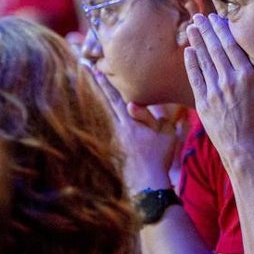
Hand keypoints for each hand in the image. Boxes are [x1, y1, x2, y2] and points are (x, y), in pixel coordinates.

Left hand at [88, 64, 180, 192]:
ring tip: (99, 85)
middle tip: (88, 69)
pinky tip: (116, 115)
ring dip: (106, 100)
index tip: (96, 69)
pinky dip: (114, 118)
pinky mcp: (118, 147)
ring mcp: (117, 138)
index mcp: (130, 122)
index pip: (117, 97)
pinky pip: (116, 127)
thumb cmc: (159, 157)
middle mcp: (119, 128)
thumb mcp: (165, 133)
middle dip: (100, 85)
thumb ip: (151, 116)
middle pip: (108, 102)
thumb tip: (134, 104)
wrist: (147, 183)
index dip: (107, 83)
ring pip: (110, 114)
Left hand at [183, 13, 253, 173]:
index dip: (222, 30)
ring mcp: (214, 92)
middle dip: (206, 30)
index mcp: (248, 77)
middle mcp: (229, 81)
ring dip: (196, 42)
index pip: (231, 46)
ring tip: (191, 27)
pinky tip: (188, 51)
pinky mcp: (203, 103)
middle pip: (215, 49)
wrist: (247, 151)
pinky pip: (195, 78)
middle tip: (199, 15)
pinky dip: (191, 63)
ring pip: (203, 60)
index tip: (216, 17)